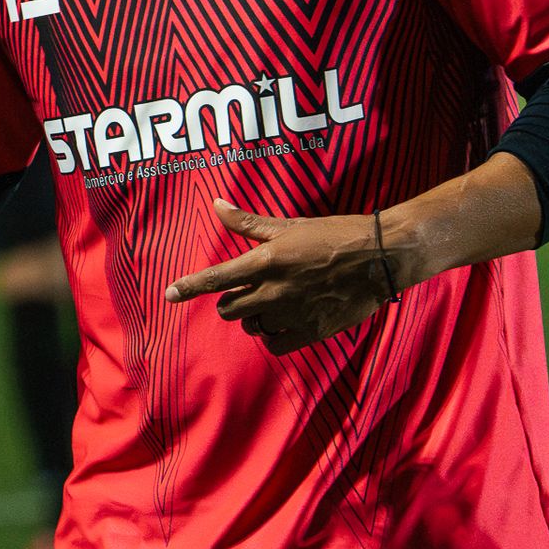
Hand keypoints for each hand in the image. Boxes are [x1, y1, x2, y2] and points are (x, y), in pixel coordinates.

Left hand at [164, 198, 397, 354]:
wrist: (380, 257)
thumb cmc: (332, 235)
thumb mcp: (289, 225)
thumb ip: (248, 223)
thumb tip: (216, 205)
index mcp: (266, 261)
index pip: (216, 278)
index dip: (189, 287)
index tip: (168, 294)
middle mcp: (274, 290)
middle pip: (229, 308)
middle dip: (233, 300)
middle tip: (251, 288)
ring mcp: (292, 313)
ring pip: (252, 326)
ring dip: (255, 317)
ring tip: (275, 301)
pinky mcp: (311, 331)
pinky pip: (276, 343)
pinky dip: (275, 335)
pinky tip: (286, 320)